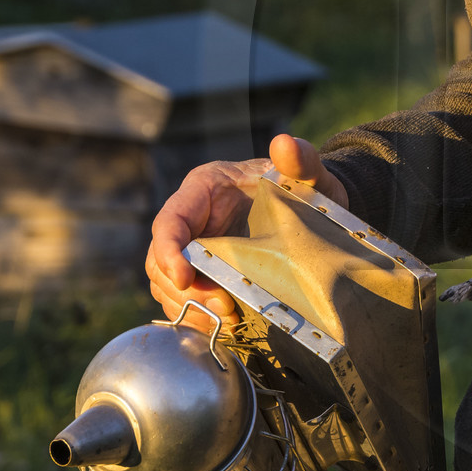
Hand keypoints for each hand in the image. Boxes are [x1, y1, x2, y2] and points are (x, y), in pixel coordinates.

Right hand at [145, 133, 347, 319]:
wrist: (311, 212)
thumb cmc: (304, 188)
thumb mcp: (309, 174)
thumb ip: (301, 159)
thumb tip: (285, 143)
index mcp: (204, 189)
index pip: (170, 222)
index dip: (169, 252)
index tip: (186, 278)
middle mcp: (191, 219)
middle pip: (160, 260)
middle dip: (185, 290)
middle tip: (225, 308)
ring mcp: (194, 248)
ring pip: (166, 284)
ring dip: (189, 309)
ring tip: (226, 321)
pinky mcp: (204, 273)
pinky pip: (184, 299)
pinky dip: (197, 317)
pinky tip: (222, 327)